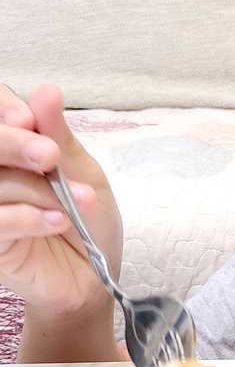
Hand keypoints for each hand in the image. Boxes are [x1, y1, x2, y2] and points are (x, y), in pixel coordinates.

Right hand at [0, 83, 122, 317]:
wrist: (95, 275)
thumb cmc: (88, 221)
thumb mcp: (84, 172)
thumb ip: (59, 136)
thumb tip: (47, 92)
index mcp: (13, 147)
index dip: (4, 109)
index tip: (28, 120)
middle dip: (13, 145)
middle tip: (47, 155)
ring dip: (39, 189)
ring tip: (77, 201)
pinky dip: (30, 218)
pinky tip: (58, 221)